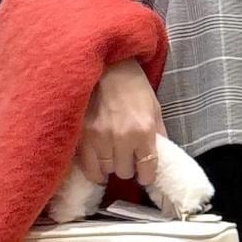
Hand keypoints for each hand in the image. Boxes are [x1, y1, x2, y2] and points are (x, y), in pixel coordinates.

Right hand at [76, 58, 167, 185]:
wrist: (105, 66)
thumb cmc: (132, 84)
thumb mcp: (154, 107)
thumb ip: (158, 134)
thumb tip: (160, 156)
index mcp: (143, 131)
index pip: (147, 169)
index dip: (146, 175)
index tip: (144, 174)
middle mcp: (121, 138)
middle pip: (124, 172)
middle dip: (127, 167)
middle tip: (126, 157)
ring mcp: (98, 138)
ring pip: (106, 171)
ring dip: (110, 165)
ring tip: (111, 155)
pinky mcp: (80, 136)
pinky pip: (87, 167)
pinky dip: (94, 168)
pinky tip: (97, 162)